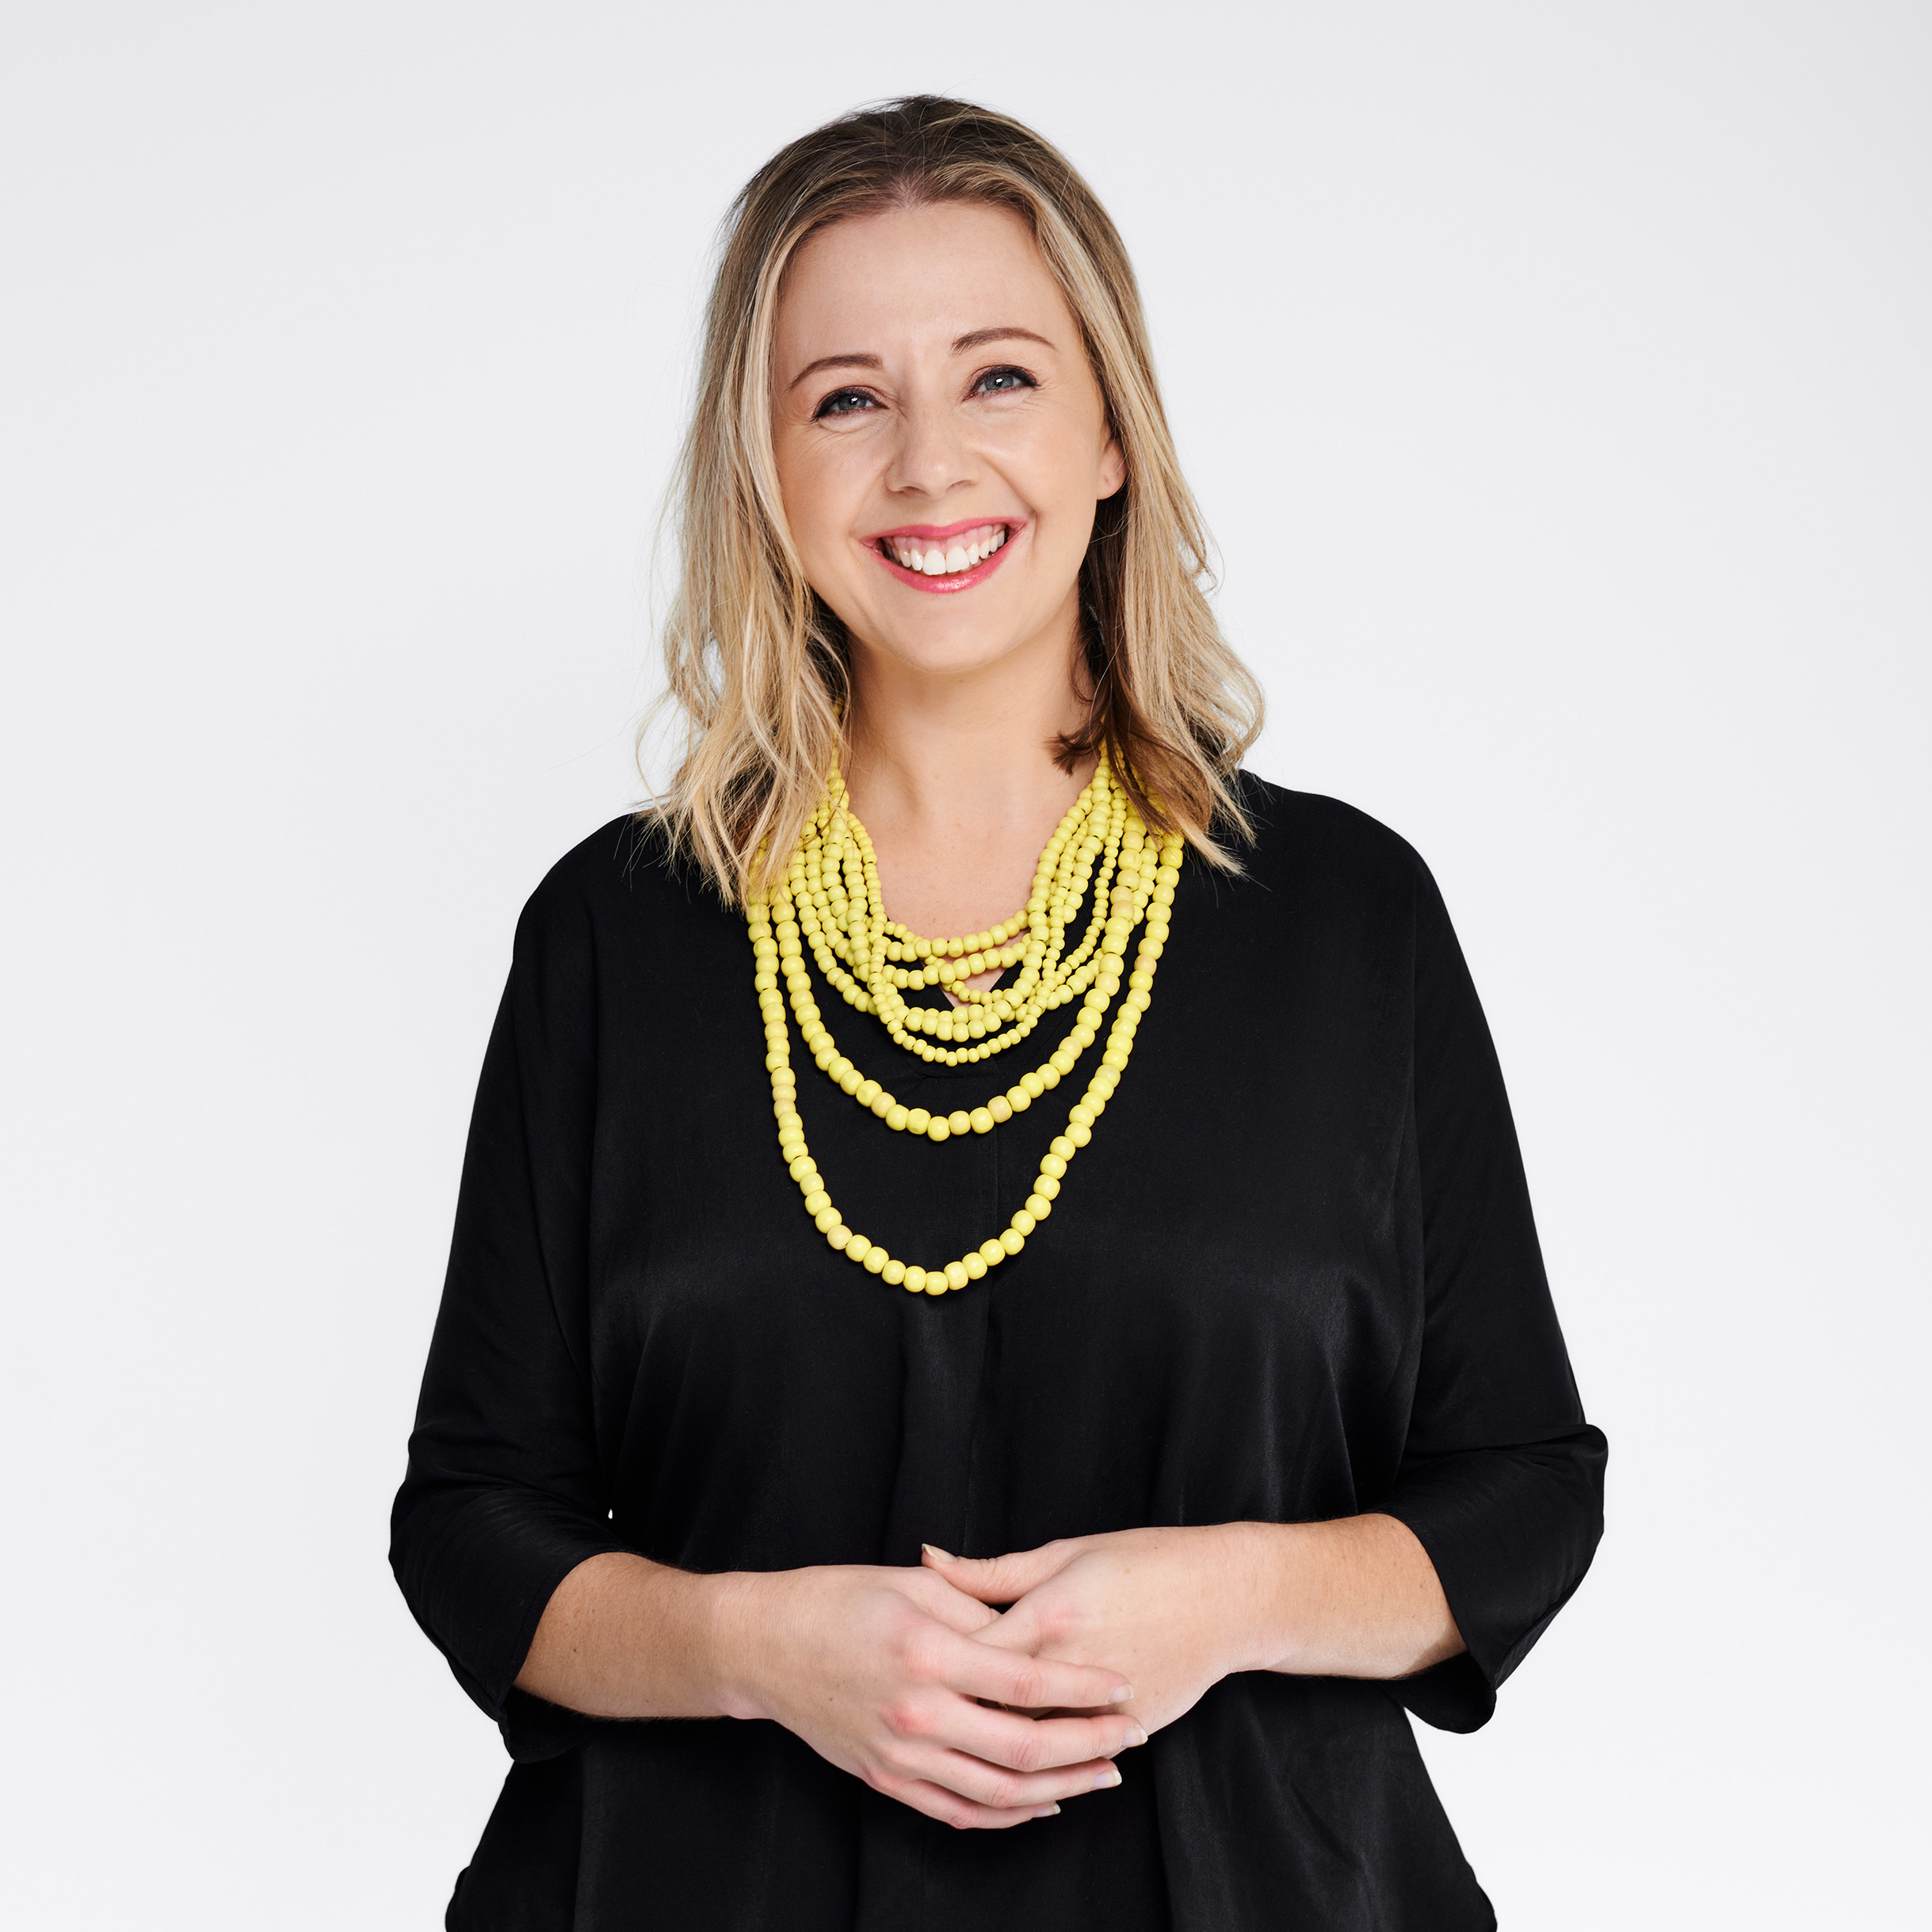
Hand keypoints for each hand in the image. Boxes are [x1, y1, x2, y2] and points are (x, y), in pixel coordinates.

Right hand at [712, 1562, 1148, 1830]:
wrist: (762, 1645)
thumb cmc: (836, 1599)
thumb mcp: (911, 1586)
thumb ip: (978, 1609)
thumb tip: (1035, 1630)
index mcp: (928, 1654)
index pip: (1027, 1684)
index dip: (1083, 1688)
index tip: (1123, 1685)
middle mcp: (917, 1714)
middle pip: (1023, 1748)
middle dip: (1088, 1745)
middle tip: (1132, 1735)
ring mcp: (899, 1755)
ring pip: (998, 1794)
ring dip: (1060, 1788)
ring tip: (1104, 1774)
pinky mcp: (885, 1779)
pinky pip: (958, 1812)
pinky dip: (1007, 1815)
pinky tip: (1042, 1804)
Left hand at [924, 1526, 1264, 1736]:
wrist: (1228, 1596)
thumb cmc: (1146, 1561)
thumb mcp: (1066, 1553)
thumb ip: (992, 1571)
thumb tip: (926, 1558)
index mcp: (1048, 1616)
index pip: (967, 1655)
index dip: (931, 1661)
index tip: (904, 1661)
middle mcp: (1069, 1668)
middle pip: (988, 1706)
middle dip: (953, 1709)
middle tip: (919, 1706)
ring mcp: (1100, 1707)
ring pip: (1027, 1741)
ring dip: (992, 1741)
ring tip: (957, 1733)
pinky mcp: (1127, 1731)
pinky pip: (1069, 1755)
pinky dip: (1043, 1755)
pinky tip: (1017, 1752)